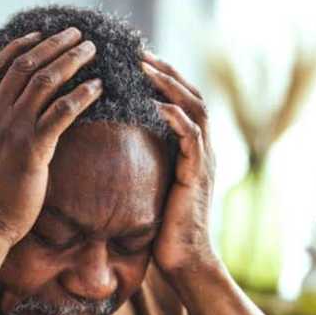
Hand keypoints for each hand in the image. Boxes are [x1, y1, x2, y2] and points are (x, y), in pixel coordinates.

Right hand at [0, 27, 101, 248]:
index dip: (21, 47)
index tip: (40, 37)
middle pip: (25, 64)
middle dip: (54, 44)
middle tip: (76, 35)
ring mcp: (10, 128)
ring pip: (46, 80)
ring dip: (72, 60)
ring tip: (92, 51)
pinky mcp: (33, 148)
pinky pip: (63, 111)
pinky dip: (82, 94)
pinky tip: (98, 87)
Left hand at [141, 53, 217, 275]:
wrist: (183, 262)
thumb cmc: (163, 231)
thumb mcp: (151, 188)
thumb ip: (143, 163)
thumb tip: (112, 147)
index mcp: (193, 150)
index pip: (182, 101)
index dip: (162, 78)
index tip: (136, 60)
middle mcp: (203, 150)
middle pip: (192, 95)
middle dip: (166, 72)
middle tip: (138, 52)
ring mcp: (204, 161)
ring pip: (195, 109)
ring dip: (170, 86)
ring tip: (145, 68)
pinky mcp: (197, 175)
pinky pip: (191, 137)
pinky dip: (176, 117)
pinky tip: (156, 104)